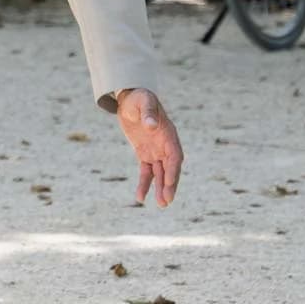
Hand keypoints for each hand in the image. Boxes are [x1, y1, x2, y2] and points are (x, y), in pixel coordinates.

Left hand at [116, 89, 182, 207]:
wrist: (131, 99)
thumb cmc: (140, 98)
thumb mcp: (143, 102)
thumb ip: (148, 113)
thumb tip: (152, 125)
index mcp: (168, 134)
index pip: (174, 155)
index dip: (173, 169)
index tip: (170, 182)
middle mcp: (165, 145)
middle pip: (170, 168)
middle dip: (170, 185)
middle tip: (167, 201)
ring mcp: (156, 151)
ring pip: (160, 174)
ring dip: (161, 189)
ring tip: (161, 205)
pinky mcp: (145, 154)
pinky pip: (146, 172)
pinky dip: (144, 184)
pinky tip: (140, 197)